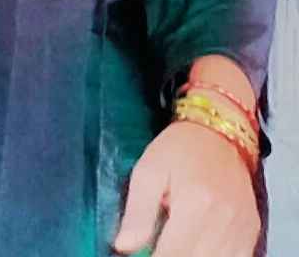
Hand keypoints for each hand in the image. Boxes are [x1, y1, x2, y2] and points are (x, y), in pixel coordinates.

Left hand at [114, 121, 259, 256]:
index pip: (171, 255)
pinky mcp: (251, 231)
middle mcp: (223, 221)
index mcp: (195, 204)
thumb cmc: (180, 147)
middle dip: (172, 256)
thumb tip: (124, 246)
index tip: (143, 254)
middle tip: (159, 244)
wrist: (220, 130)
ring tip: (177, 241)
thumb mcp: (148, 170)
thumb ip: (137, 211)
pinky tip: (199, 246)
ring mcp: (241, 228)